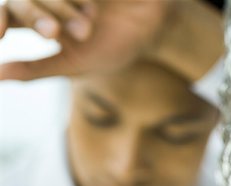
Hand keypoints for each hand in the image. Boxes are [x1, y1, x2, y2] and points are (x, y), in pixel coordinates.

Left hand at [0, 0, 170, 80]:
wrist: (152, 25)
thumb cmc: (114, 47)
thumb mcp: (76, 63)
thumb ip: (36, 69)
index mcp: (41, 21)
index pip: (7, 15)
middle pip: (22, 0)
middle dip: (37, 16)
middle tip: (55, 32)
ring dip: (62, 8)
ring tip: (89, 22)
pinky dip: (79, 1)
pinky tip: (93, 5)